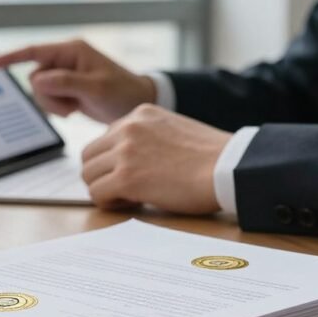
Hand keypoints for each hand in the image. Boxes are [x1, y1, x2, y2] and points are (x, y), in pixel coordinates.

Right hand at [0, 39, 156, 122]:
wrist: (137, 103)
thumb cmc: (122, 92)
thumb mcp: (96, 88)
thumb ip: (66, 83)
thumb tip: (37, 80)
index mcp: (72, 51)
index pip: (33, 52)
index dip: (10, 58)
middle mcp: (66, 59)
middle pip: (35, 77)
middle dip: (48, 95)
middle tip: (70, 105)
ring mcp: (65, 74)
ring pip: (40, 91)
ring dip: (54, 104)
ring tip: (75, 107)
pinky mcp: (67, 88)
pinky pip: (49, 99)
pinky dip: (58, 108)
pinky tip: (76, 109)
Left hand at [81, 104, 231, 213]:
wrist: (229, 167)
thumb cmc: (211, 157)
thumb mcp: (174, 130)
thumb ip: (148, 137)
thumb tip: (131, 160)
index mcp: (140, 114)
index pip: (105, 138)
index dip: (113, 161)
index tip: (132, 174)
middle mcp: (128, 128)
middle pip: (89, 156)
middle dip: (102, 175)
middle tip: (124, 189)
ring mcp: (125, 152)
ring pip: (88, 175)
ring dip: (105, 189)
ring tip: (131, 197)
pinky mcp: (127, 177)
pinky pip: (97, 194)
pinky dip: (110, 203)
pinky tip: (134, 203)